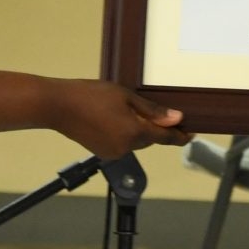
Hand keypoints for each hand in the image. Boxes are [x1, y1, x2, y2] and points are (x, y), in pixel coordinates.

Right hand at [55, 80, 188, 158]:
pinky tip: (112, 120)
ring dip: (137, 131)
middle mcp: (126, 147)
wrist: (58, 106)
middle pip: (149, 139)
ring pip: (135, 143)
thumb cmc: (91, 95)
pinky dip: (124, 135)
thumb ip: (152, 110)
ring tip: (123, 110)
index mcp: (134, 132)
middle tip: (151, 111)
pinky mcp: (102, 153)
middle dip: (154, 128)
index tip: (190, 134)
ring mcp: (113, 153)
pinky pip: (121, 145)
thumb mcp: (126, 96)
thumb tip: (176, 118)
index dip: (179, 136)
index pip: (165, 137)